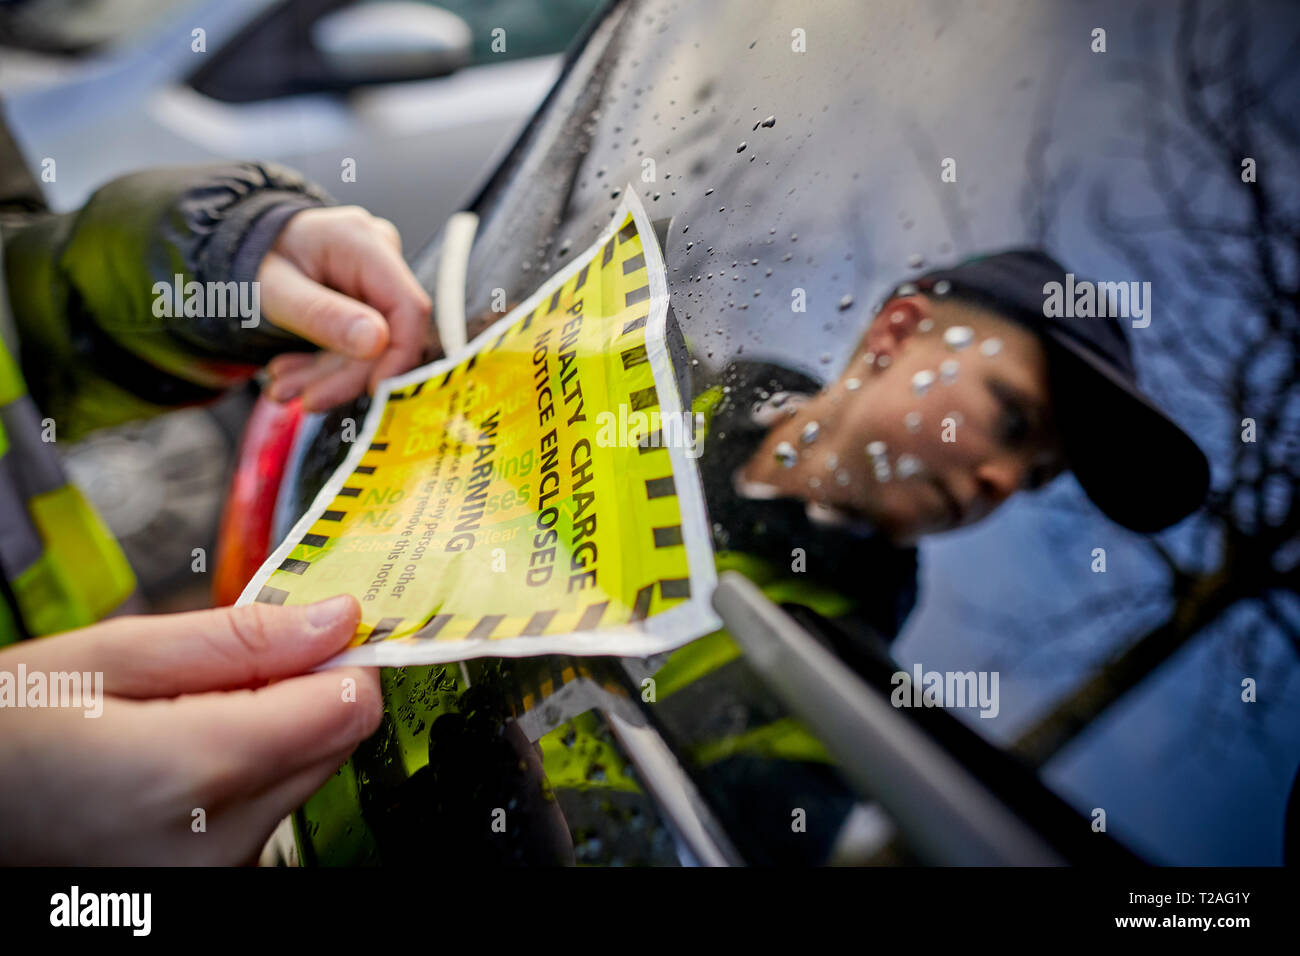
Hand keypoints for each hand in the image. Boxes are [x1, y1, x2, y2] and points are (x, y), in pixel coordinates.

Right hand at [0, 595, 379, 864]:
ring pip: (305, 773)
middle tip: (222, 667)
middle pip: (334, 741)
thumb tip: (337, 618)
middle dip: (301, 688)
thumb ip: (240, 638)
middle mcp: (220, 841)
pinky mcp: (208, 883)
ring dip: (270, 731)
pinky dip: (244, 770)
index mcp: (199, 770)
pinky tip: (175, 755)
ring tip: (179, 715)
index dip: (339, 655)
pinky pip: (267, 809)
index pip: (349, 706)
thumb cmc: (7, 726)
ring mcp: (214, 875)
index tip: (312, 626)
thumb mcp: (112, 654)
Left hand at [260, 206, 436, 410]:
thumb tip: (378, 342)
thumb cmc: (252, 256)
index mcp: (362, 243)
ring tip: (282, 389)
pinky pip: (357, 345)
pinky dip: (324, 366)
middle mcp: (379, 258)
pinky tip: (290, 375)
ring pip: (371, 347)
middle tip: (307, 400)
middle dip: (348, 375)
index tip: (373, 391)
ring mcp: (374, 281)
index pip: (408, 306)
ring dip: (328, 376)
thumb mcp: (274, 288)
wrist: (238, 246)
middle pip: (388, 333)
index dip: (399, 354)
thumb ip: (323, 314)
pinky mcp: (366, 303)